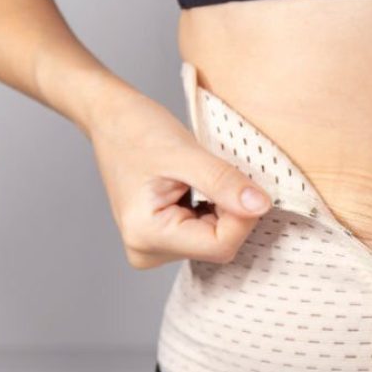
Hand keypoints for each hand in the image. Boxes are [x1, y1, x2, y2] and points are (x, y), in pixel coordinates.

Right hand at [83, 89, 272, 268]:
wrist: (111, 119)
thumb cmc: (136, 130)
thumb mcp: (185, 152)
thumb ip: (224, 182)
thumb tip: (260, 207)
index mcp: (147, 235)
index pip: (220, 245)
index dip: (243, 216)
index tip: (242, 181)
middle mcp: (147, 251)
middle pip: (219, 245)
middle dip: (232, 211)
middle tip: (217, 173)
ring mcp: (155, 248)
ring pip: (217, 239)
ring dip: (223, 209)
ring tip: (200, 178)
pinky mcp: (164, 239)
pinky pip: (207, 233)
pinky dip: (214, 210)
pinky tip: (198, 188)